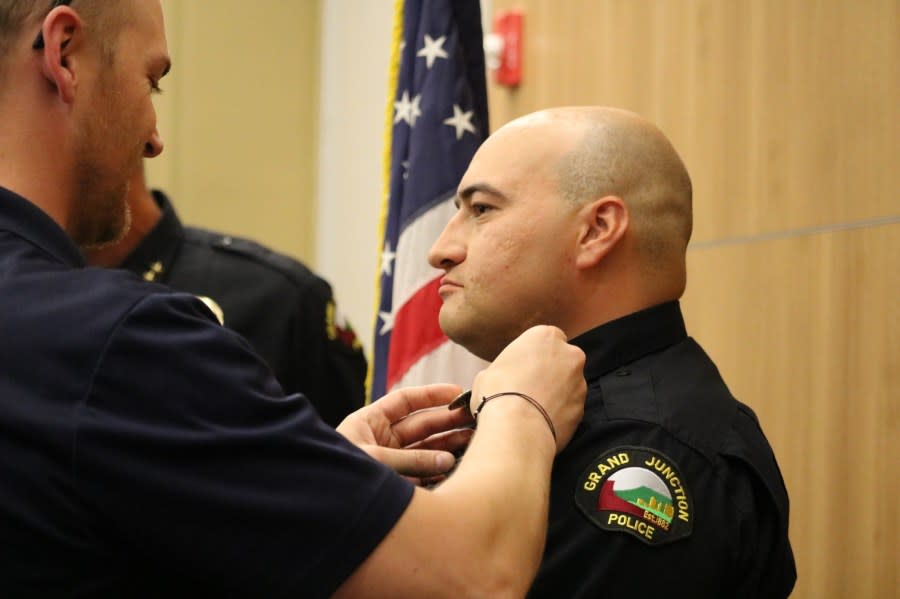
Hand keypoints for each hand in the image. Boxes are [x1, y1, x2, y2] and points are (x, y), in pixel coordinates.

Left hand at [337, 384, 473, 479]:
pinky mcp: (395, 486)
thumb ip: (412, 461)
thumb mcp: (375, 460)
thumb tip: (448, 461)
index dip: (431, 395)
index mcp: (369, 422)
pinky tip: (456, 468)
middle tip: (474, 418)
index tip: (457, 392)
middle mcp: (380, 439)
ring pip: (424, 450)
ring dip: (448, 446)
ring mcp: (389, 463)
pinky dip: (438, 473)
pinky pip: (421, 475)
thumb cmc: (338, 476)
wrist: (321, 512)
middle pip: (420, 425)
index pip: (405, 401)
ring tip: (473, 441)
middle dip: (447, 422)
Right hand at [471, 325, 585, 452]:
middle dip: (550, 371)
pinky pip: (569, 407)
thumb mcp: (488, 372)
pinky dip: (559, 412)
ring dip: (556, 392)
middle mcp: (569, 355)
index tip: (523, 367)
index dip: (534, 355)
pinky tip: (541, 421)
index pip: (546, 339)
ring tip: (533, 408)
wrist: (516, 428)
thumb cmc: (498, 394)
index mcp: (546, 336)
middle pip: (562, 359)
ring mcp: (579, 382)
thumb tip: (503, 378)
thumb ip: (505, 368)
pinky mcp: (582, 408)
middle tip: (529, 387)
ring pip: (569, 384)